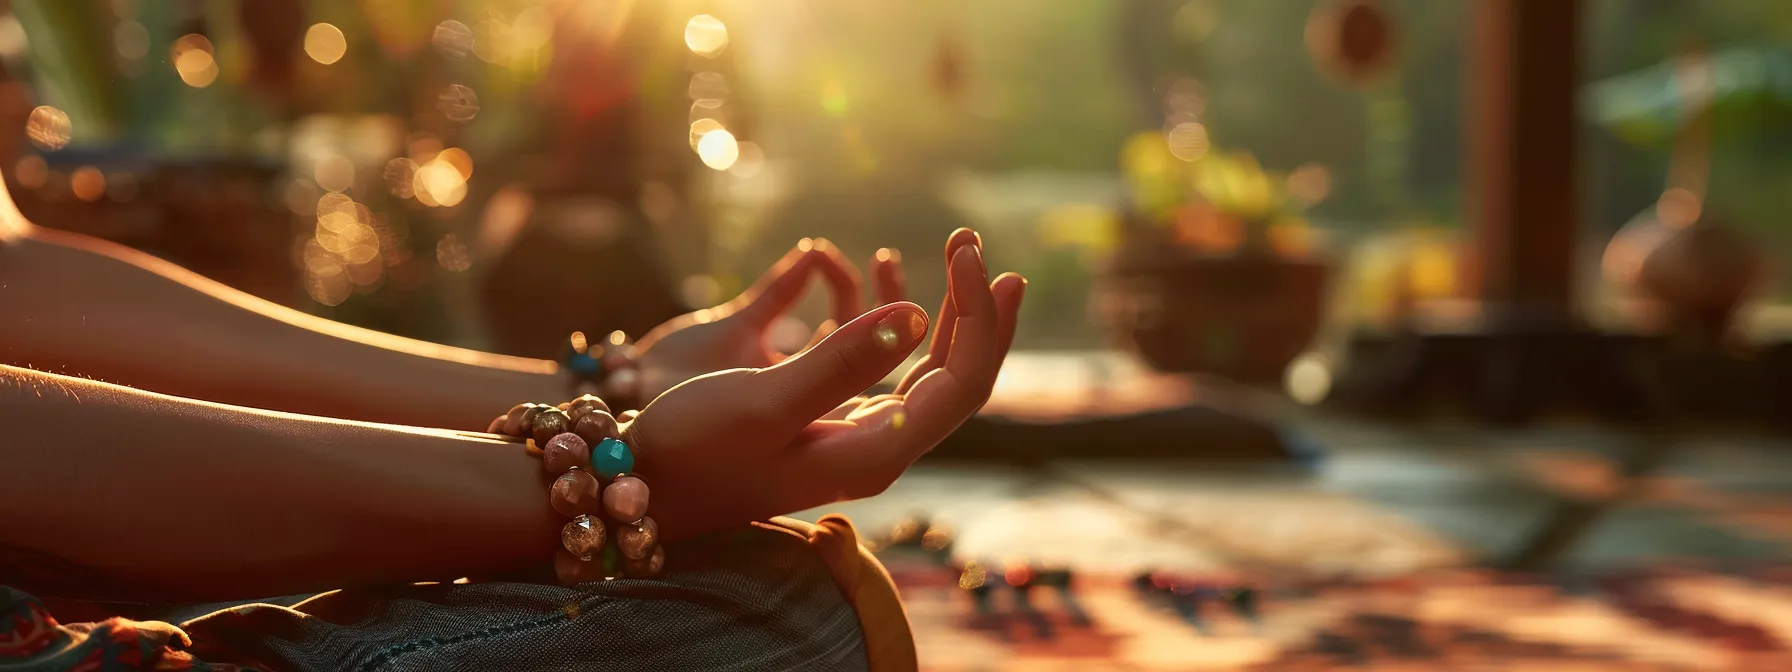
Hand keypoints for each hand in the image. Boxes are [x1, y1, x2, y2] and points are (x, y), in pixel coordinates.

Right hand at [625, 229, 1023, 540]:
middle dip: (977, 309)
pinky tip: (879, 271)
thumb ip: (842, 361)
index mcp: (875, 451)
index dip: (978, 314)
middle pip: (959, 377)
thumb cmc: (692, 446)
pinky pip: (886, 368)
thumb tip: (918, 315)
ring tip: (955, 249)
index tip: (967, 250)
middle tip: (973, 240)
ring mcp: (858, 438)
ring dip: (945, 310)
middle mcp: (878, 450)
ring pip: (927, 370)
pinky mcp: (832, 423)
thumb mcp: (764, 400)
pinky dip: (894, 319)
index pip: (960, 381)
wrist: (640, 484)